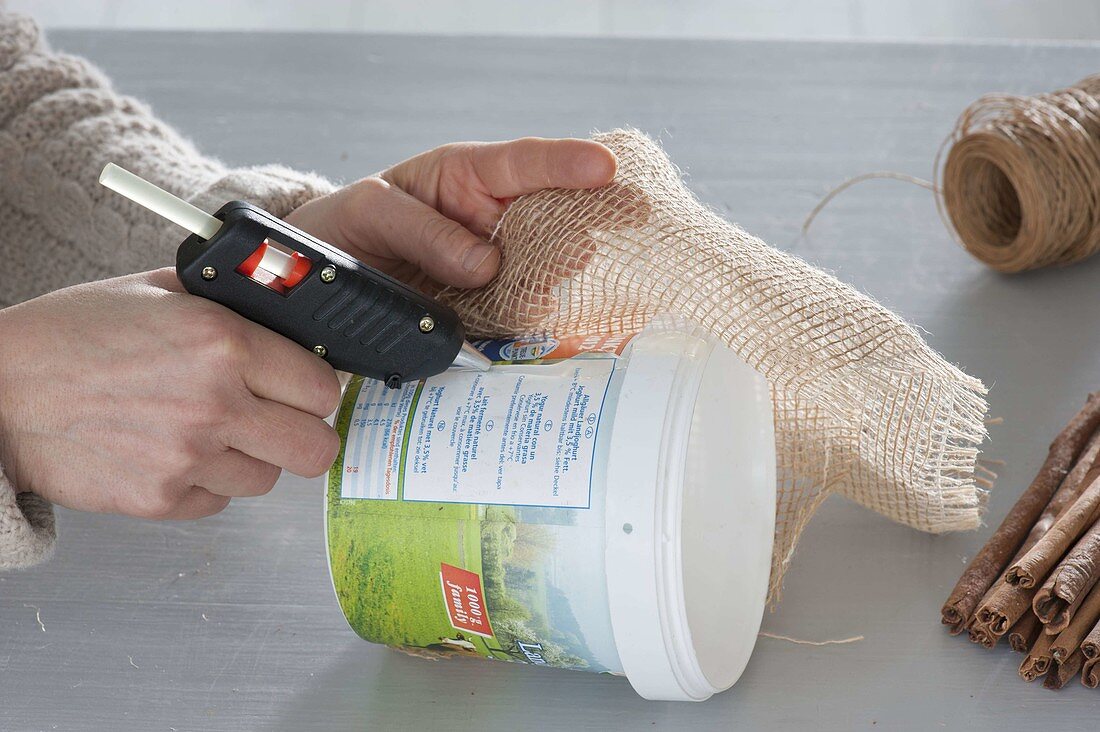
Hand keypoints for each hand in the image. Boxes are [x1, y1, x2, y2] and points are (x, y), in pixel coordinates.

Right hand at [0, 269, 340, 518]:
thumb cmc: (72, 335)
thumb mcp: (160, 291)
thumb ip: (231, 305)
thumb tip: (287, 315)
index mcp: (224, 343)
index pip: (322, 387)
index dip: (316, 388)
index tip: (304, 387)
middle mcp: (215, 403)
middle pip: (316, 448)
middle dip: (305, 434)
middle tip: (282, 421)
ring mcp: (188, 458)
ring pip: (268, 479)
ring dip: (251, 459)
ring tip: (210, 431)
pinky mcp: (160, 499)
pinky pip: (218, 503)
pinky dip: (206, 483)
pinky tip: (175, 452)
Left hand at [285, 137, 616, 291]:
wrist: (322, 279)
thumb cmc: (350, 225)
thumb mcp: (372, 212)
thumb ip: (424, 231)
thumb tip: (486, 263)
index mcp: (468, 176)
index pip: (526, 162)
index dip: (568, 163)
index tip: (608, 169)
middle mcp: (493, 218)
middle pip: (554, 218)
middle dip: (577, 230)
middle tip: (578, 251)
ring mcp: (497, 265)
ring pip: (545, 271)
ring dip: (548, 284)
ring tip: (534, 296)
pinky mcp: (491, 308)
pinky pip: (522, 313)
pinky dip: (530, 322)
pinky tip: (532, 328)